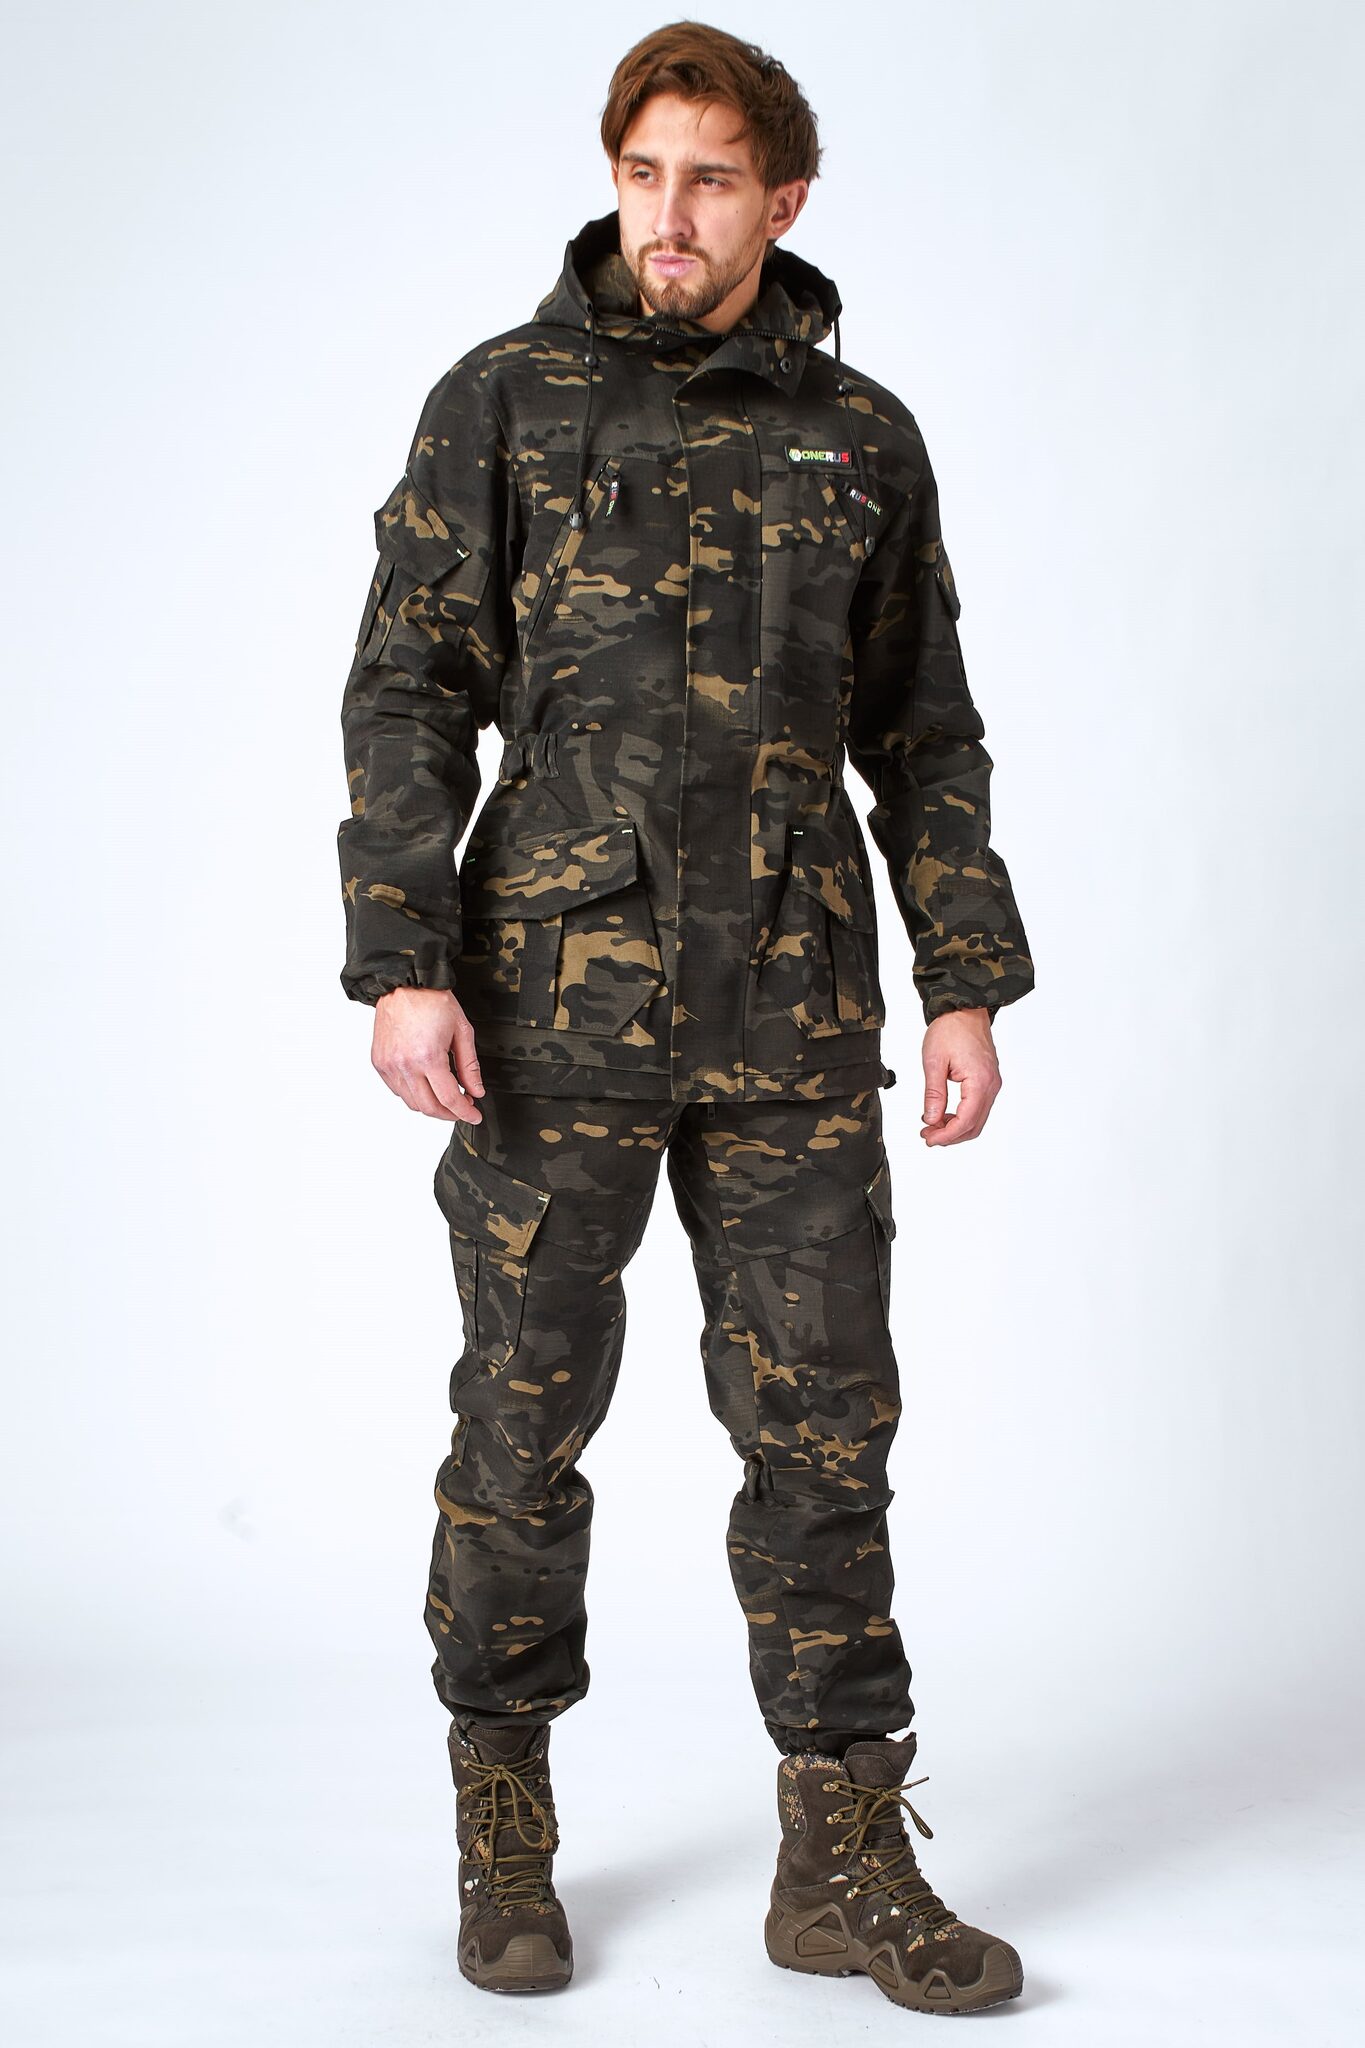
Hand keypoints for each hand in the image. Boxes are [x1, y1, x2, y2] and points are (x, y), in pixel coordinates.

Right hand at [371, 987, 484, 1121]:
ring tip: (445, 1097)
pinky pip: (397, 1090)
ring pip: (411, 1102)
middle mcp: (405, 1065)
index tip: (474, 1115)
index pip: (449, 1099)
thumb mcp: (461, 1031)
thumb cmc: (431, 1001)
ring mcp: (389, 1065)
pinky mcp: (380, 1062)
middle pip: (428, 1107)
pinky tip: (425, 1085)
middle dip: (448, 1114)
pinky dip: (413, 1094)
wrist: (404, 983)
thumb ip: (469, 1066)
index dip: (464, 1112)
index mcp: (428, 1057)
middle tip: (462, 1109)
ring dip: (430, 1106)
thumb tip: (476, 1091)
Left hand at [920, 1007, 1000, 1146]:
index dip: (946, 1135)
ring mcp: (992, 1084)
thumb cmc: (951, 1029)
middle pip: (974, 1126)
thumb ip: (934, 1094)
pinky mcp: (988, 1081)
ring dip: (956, 1127)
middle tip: (927, 1135)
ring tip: (932, 1126)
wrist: (965, 1010)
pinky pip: (978, 1107)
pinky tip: (943, 1114)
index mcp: (980, 1082)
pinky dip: (962, 1116)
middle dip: (950, 1136)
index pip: (965, 1121)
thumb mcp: (934, 1062)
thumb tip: (932, 1119)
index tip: (928, 1138)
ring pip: (977, 1119)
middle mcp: (991, 1086)